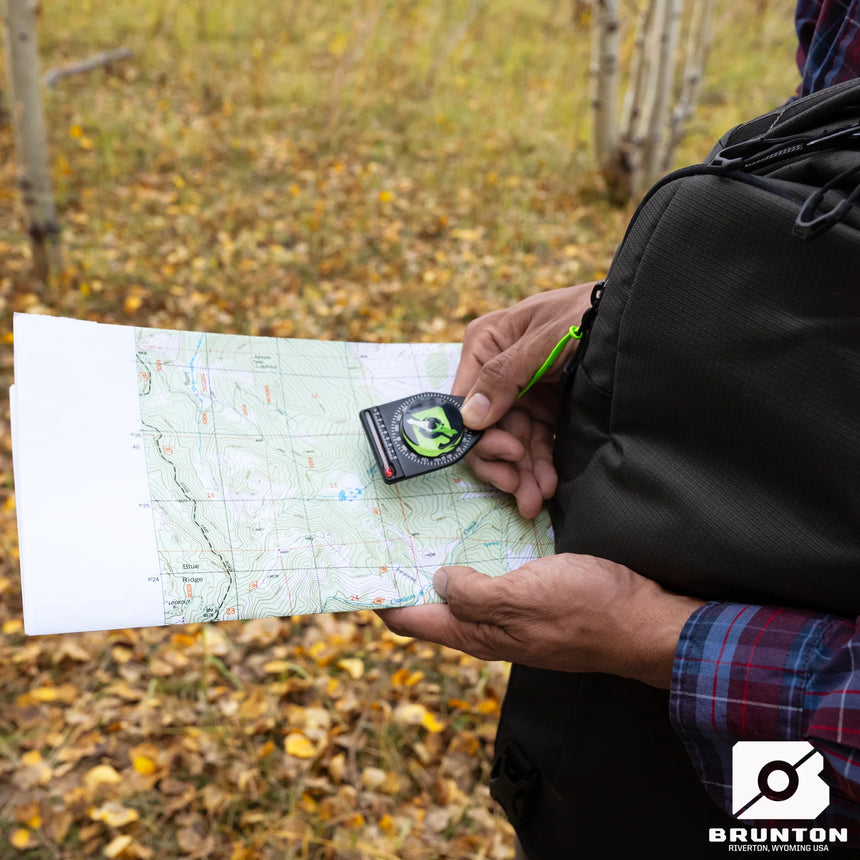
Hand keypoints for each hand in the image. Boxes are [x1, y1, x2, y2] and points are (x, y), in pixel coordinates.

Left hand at [377, 554, 703, 688]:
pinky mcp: (530, 595)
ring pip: (458, 588)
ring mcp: (509, 612)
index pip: (411, 622)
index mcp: (477, 632)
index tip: (355, 571)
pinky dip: (473, 555)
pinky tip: (473, 528)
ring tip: (419, 525)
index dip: (379, 601)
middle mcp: (486, 627)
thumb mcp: (525, 597)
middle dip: (405, 575)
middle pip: (429, 606)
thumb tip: (439, 581)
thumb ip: (476, 594)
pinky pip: (489, 575)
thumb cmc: (587, 610)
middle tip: (385, 533)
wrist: (644, 621)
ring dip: (437, 563)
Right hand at [453, 284, 594, 517]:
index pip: (466, 400)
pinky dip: (539, 464)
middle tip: (521, 491)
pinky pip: (535, 443)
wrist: (632, 315)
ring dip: (522, 472)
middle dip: (504, 463)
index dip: (480, 435)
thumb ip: (505, 375)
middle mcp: (496, 373)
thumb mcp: (546, 338)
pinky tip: (548, 484)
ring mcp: (520, 393)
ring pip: (511, 442)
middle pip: (487, 428)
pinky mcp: (544, 408)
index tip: (508, 454)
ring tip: (536, 500)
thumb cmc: (586, 312)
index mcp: (486, 345)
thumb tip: (469, 418)